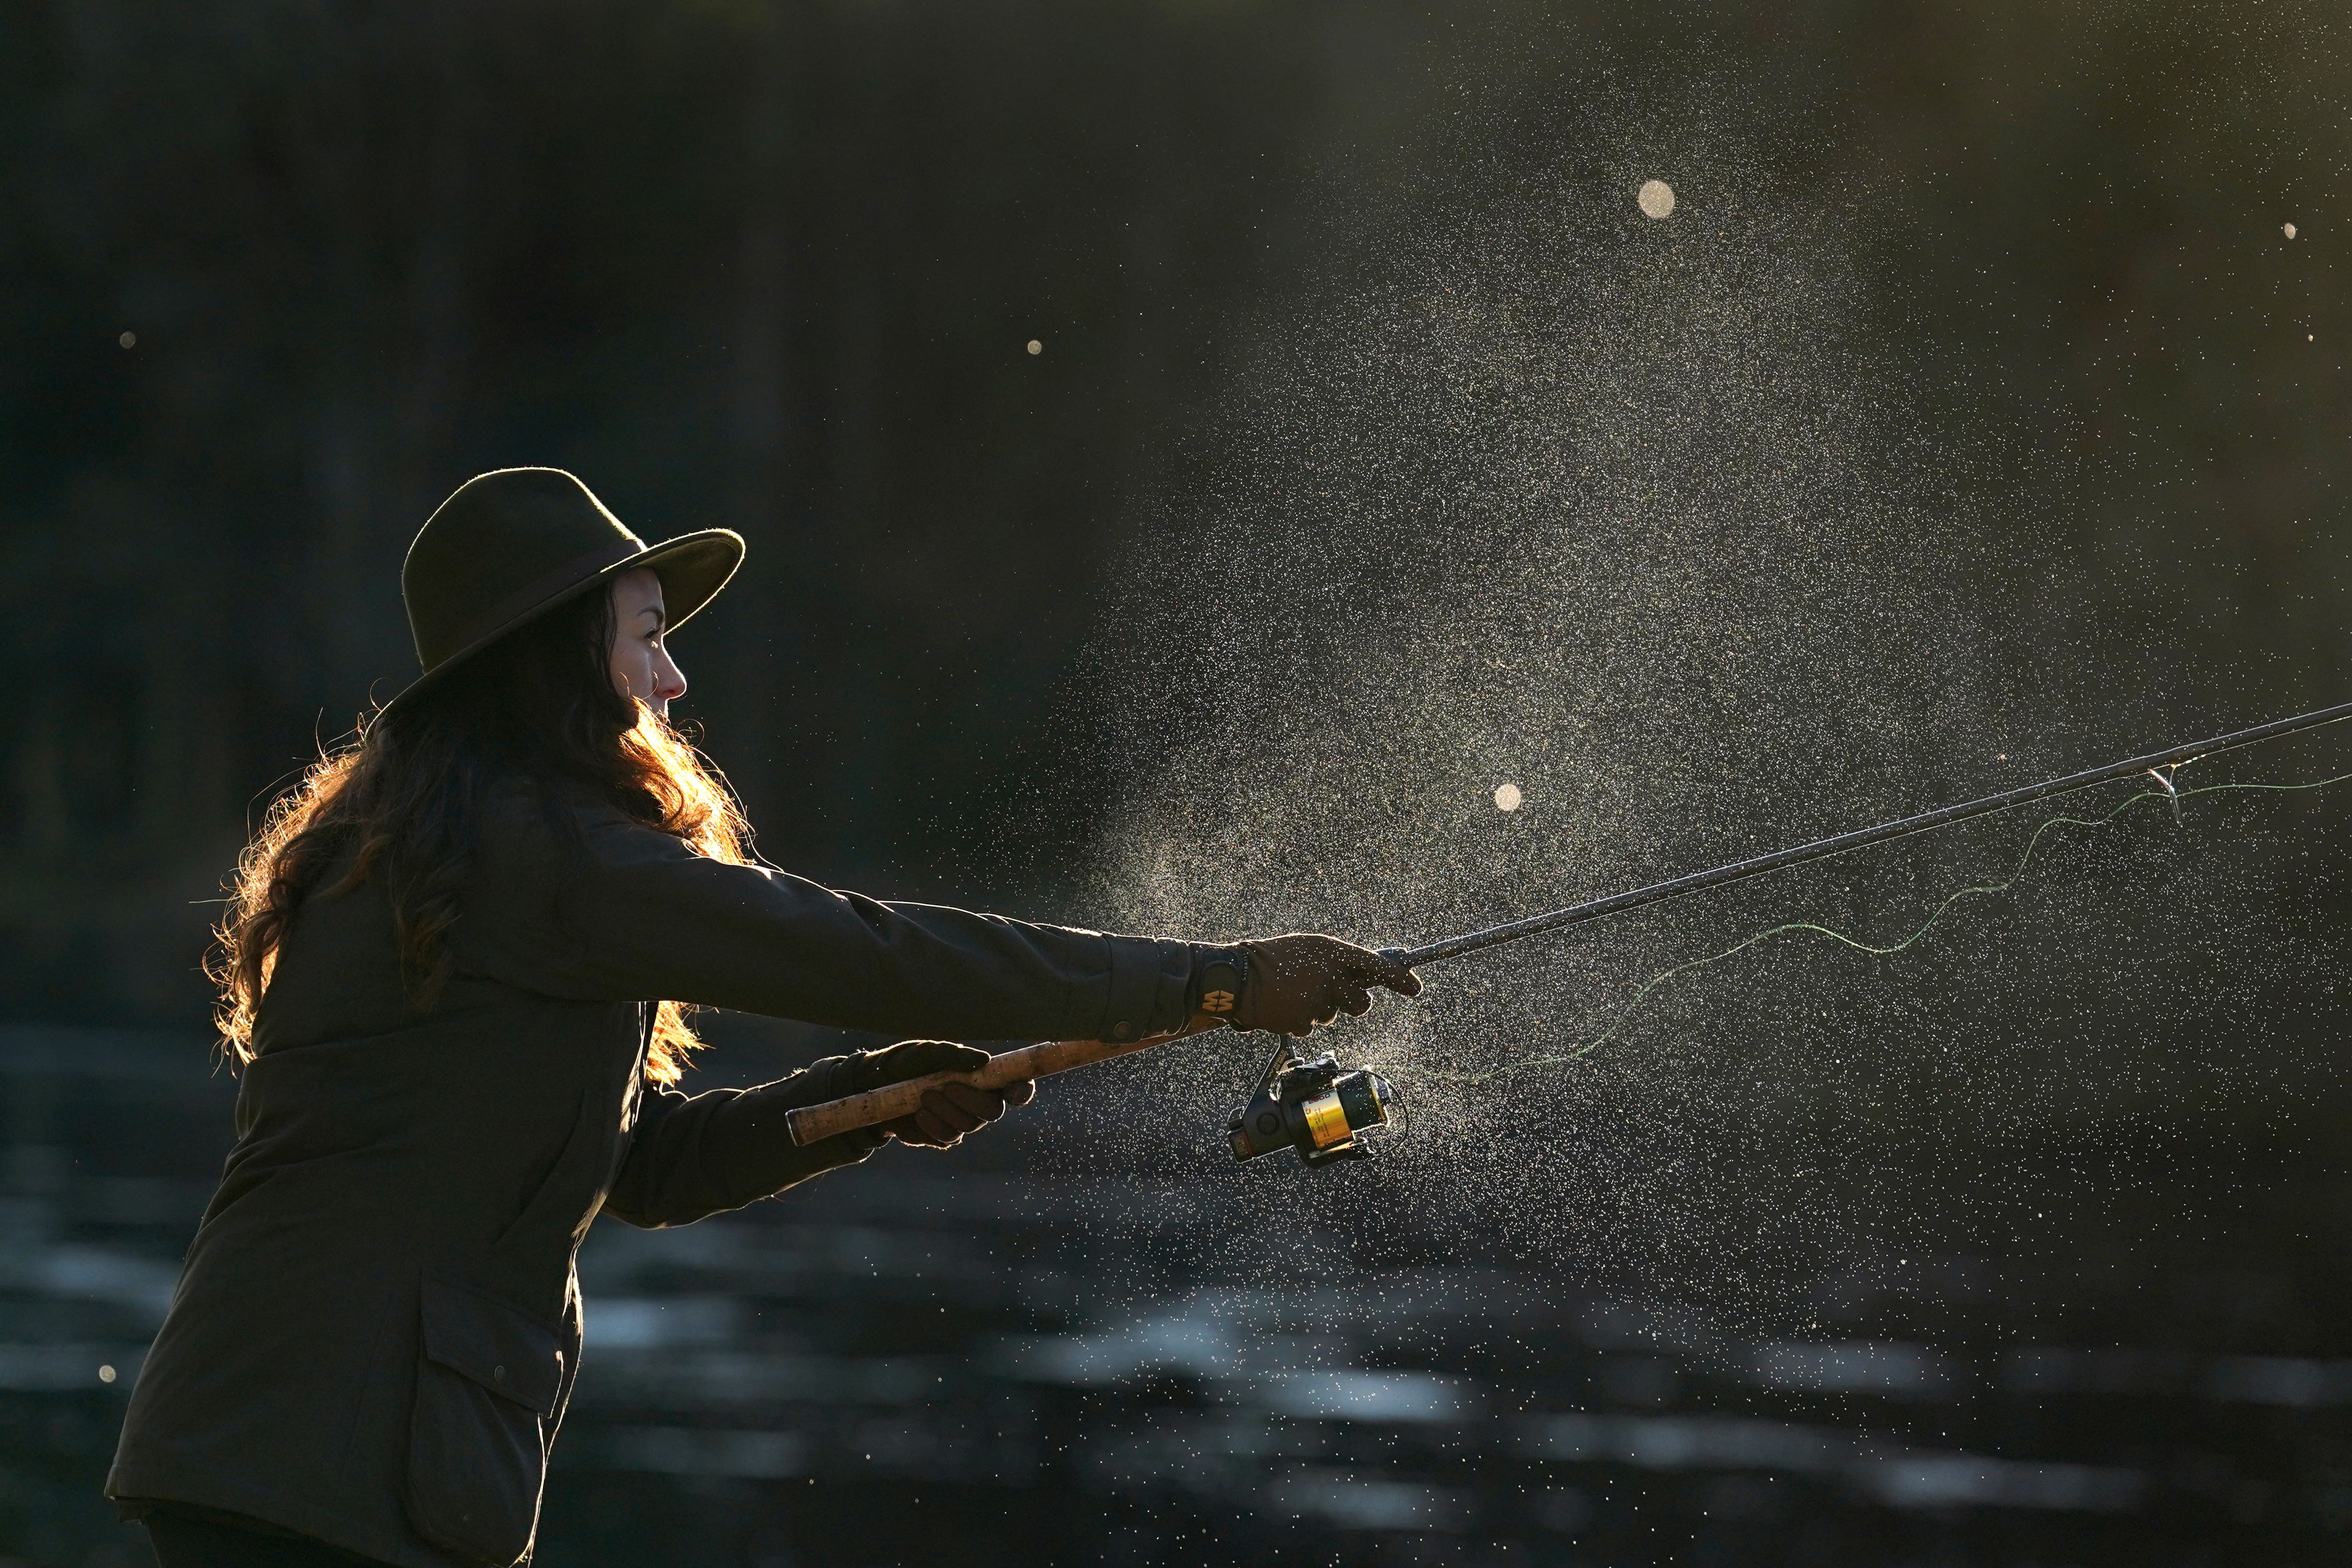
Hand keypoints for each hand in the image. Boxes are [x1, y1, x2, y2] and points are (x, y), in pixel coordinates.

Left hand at [854, 1039, 1036, 1148]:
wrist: (879, 1086)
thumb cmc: (910, 1063)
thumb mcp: (930, 1052)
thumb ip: (956, 1055)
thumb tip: (983, 1061)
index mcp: (984, 1078)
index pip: (1015, 1087)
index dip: (1022, 1090)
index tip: (1014, 1090)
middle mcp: (979, 1102)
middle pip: (993, 1111)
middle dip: (971, 1100)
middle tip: (947, 1087)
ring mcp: (962, 1121)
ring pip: (968, 1126)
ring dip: (946, 1111)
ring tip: (924, 1096)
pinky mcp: (943, 1136)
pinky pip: (948, 1138)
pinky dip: (933, 1125)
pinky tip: (919, 1114)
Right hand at [1231, 934, 1421, 1036]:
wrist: (1238, 978)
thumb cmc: (1274, 959)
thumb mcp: (1309, 948)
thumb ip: (1338, 961)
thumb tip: (1365, 974)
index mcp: (1332, 951)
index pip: (1376, 965)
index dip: (1399, 978)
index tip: (1415, 988)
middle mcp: (1330, 975)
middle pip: (1361, 1002)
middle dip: (1351, 1002)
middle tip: (1331, 993)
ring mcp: (1318, 1000)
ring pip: (1334, 1014)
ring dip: (1321, 1008)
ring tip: (1296, 992)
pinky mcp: (1304, 1021)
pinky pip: (1313, 1025)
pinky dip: (1301, 1018)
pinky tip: (1286, 1004)